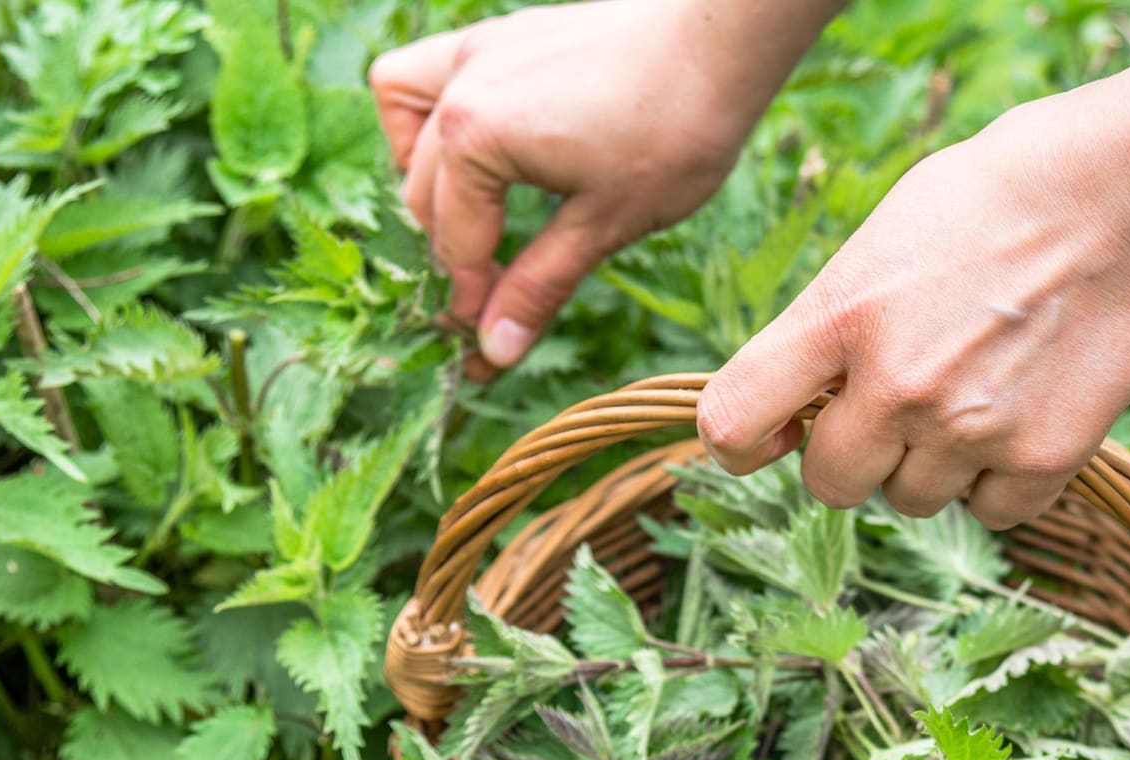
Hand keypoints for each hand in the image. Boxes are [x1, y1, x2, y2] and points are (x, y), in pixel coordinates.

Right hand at [370, 0, 779, 370]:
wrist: (722, 42)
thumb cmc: (675, 129)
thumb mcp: (606, 224)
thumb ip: (538, 285)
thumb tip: (493, 352)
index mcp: (474, 135)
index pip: (455, 243)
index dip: (471, 304)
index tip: (484, 351)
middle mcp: (458, 84)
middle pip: (425, 194)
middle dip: (452, 255)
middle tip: (489, 306)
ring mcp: (475, 51)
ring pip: (407, 124)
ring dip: (426, 182)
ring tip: (474, 225)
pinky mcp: (501, 37)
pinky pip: (428, 76)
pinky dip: (433, 119)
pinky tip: (478, 152)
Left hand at [697, 22, 1129, 528]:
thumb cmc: (1006, 196)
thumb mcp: (887, 236)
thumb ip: (835, 322)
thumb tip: (800, 394)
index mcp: (840, 316)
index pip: (735, 421)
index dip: (740, 442)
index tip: (766, 437)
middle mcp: (896, 387)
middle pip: (828, 483)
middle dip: (853, 455)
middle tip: (898, 406)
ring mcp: (970, 430)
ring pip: (911, 501)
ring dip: (932, 466)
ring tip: (978, 391)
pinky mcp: (1042, 459)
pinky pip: (990, 513)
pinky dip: (999, 481)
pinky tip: (1022, 415)